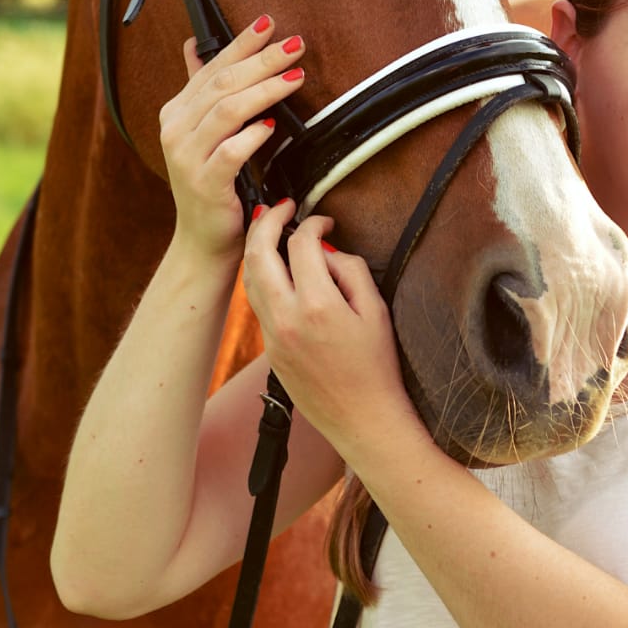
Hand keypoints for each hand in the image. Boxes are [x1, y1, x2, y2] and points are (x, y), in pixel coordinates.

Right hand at [158, 16, 304, 263]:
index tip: (269, 22)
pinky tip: (272, 125)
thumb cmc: (213, 182)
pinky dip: (253, 135)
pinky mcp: (204, 183)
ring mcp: (186, 157)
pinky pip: (230, 152)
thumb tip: (193, 45)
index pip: (212, 67)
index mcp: (176, 111)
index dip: (242, 43)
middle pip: (222, 84)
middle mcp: (176, 130)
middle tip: (295, 44)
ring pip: (227, 111)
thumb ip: (201, 89)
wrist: (202, 239)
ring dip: (265, 90)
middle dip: (262, 60)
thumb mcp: (204, 132)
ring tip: (295, 77)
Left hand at [242, 201, 419, 459]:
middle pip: (259, 253)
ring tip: (273, 230)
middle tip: (282, 207)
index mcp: (317, 305)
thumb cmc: (378, 367)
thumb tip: (326, 249)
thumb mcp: (376, 310)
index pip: (302, 244)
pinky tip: (277, 268)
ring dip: (258, 248)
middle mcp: (287, 318)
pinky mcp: (269, 349)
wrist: (363, 420)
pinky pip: (257, 301)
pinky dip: (262, 276)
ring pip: (250, 277)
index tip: (324, 220)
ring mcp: (273, 335)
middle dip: (267, 221)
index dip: (313, 222)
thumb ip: (350, 270)